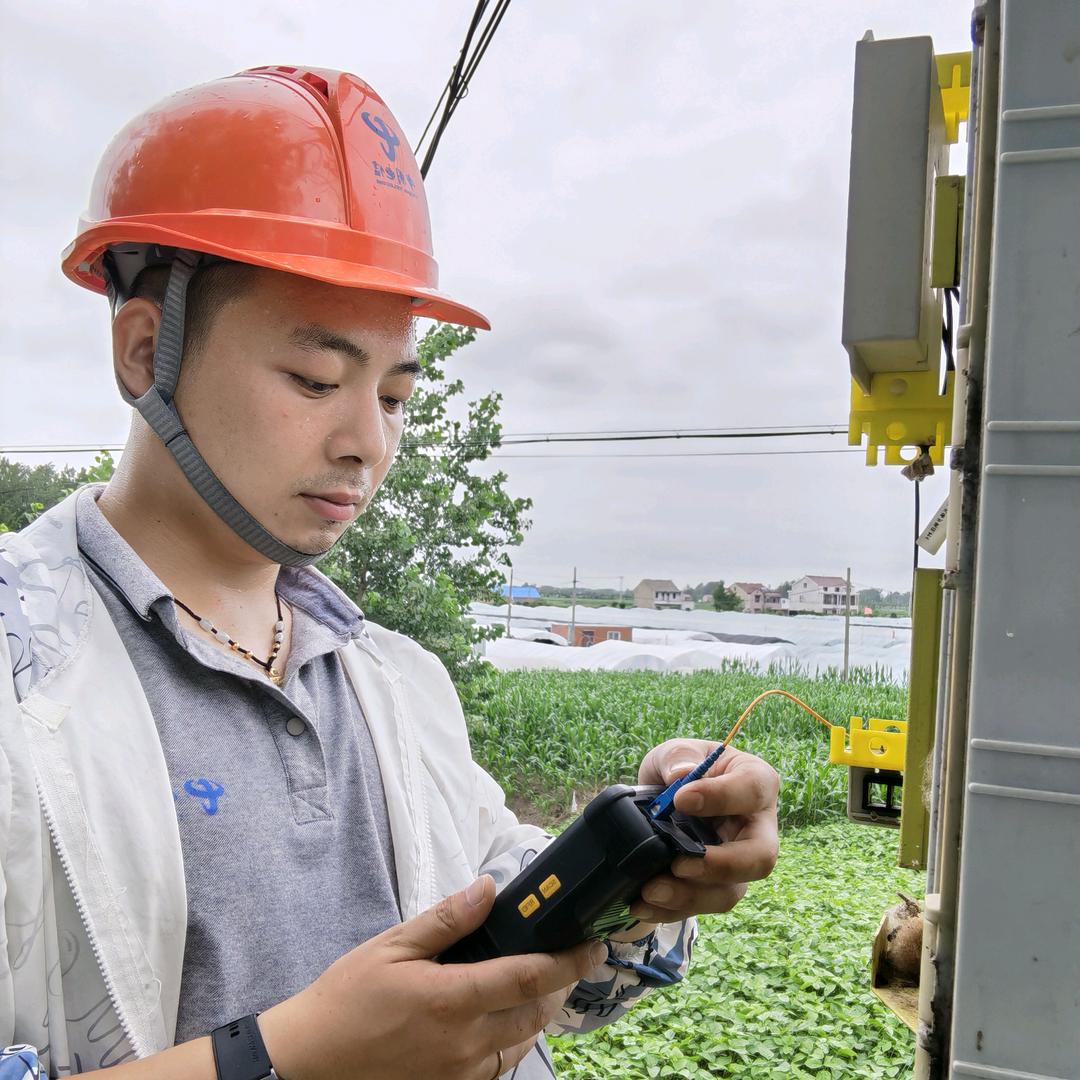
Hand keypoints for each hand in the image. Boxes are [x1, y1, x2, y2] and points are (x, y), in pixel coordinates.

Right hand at [260, 875, 604, 1079]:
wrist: (308, 1062)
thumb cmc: (345, 1000)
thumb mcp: (392, 947)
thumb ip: (446, 920)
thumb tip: (487, 889)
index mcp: (450, 1000)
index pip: (528, 978)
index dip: (568, 960)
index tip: (592, 944)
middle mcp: (462, 1043)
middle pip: (535, 1014)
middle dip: (559, 985)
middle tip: (565, 958)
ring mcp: (458, 1074)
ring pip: (522, 1044)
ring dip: (538, 1014)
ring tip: (538, 984)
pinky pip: (498, 1067)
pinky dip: (511, 1041)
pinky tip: (501, 1019)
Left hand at [631, 740, 778, 922]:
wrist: (664, 799)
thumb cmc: (680, 768)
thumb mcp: (674, 752)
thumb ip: (678, 756)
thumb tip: (681, 774)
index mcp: (756, 782)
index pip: (752, 791)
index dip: (720, 798)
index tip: (681, 799)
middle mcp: (758, 828)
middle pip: (760, 858)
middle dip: (719, 866)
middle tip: (679, 865)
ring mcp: (740, 862)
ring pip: (731, 892)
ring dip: (690, 896)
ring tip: (650, 890)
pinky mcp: (717, 886)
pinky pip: (703, 906)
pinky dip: (672, 909)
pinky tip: (643, 904)